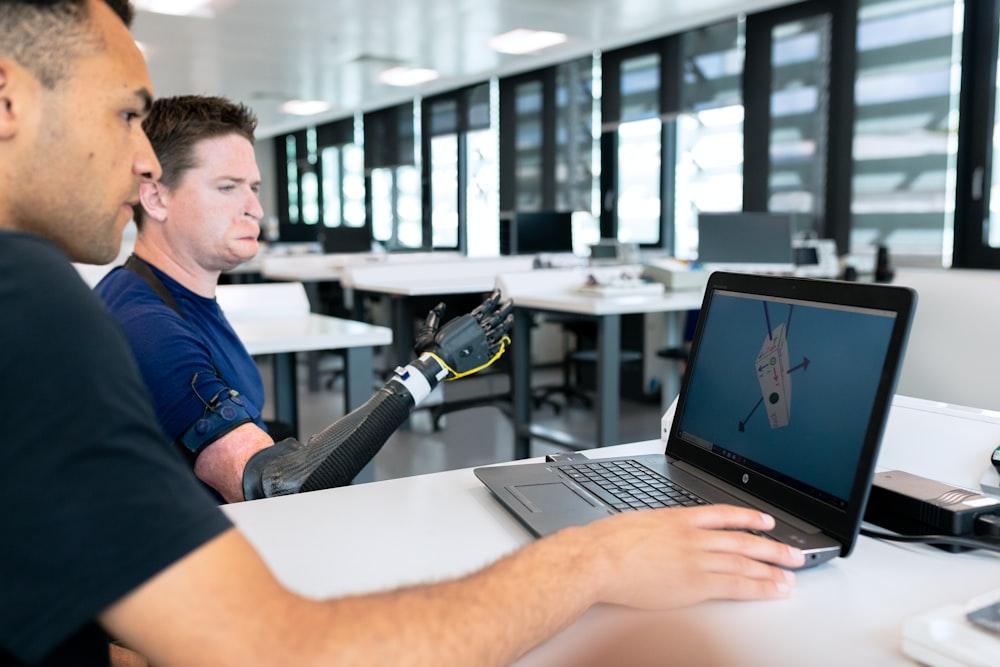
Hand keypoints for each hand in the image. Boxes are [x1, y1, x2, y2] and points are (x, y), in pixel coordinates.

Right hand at [414, 289, 513, 379]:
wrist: (436, 365)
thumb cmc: (431, 348)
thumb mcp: (429, 328)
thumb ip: (435, 316)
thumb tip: (441, 306)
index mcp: (467, 322)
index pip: (485, 307)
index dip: (493, 299)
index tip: (498, 293)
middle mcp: (477, 331)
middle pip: (497, 317)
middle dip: (505, 308)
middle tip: (510, 302)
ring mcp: (482, 343)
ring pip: (499, 330)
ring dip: (507, 322)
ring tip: (511, 317)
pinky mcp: (483, 356)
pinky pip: (497, 346)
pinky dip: (502, 340)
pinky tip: (505, 337)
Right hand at [581, 504, 804, 609]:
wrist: (599, 557)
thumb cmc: (606, 542)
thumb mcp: (635, 523)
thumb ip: (655, 529)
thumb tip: (657, 535)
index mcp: (678, 519)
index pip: (723, 515)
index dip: (748, 518)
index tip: (766, 521)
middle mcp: (693, 537)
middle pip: (742, 540)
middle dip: (772, 548)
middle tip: (794, 554)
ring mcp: (697, 559)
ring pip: (745, 561)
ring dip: (772, 569)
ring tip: (792, 574)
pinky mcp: (696, 583)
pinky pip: (736, 584)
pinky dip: (759, 586)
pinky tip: (773, 589)